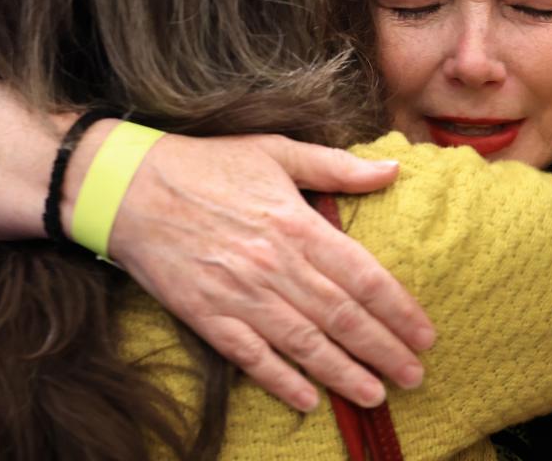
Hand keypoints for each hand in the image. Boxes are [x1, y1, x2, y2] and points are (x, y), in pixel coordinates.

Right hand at [93, 133, 434, 411]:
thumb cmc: (206, 164)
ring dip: (344, 374)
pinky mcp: (206, 316)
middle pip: (342, 317)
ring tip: (377, 394)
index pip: (363, 277)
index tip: (425, 334)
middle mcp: (274, 265)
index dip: (399, 310)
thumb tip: (393, 171)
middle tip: (415, 376)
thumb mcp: (276, 149)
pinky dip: (281, 381)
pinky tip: (308, 401)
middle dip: (384, 350)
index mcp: (297, 223)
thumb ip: (337, 166)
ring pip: (304, 344)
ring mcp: (239, 295)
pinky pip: (251, 357)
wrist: (126, 186)